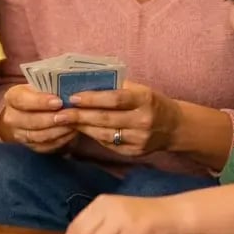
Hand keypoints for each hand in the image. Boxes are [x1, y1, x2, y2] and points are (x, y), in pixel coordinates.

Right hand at [0, 84, 75, 152]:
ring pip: (39, 136)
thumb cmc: (39, 95)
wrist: (29, 112)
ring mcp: (19, 134)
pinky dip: (60, 140)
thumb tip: (66, 92)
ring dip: (58, 131)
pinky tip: (71, 133)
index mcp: (12, 97)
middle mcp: (11, 117)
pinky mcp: (30, 146)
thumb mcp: (40, 86)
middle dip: (52, 119)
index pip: (23, 100)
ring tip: (73, 124)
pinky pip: (46, 146)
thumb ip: (49, 89)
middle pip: (31, 121)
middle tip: (68, 116)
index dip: (40, 102)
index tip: (58, 102)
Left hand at [60, 83, 181, 156]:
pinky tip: (81, 130)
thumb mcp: (140, 89)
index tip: (73, 97)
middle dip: (80, 116)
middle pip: (106, 119)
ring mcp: (140, 139)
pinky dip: (93, 137)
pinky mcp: (135, 152)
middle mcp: (143, 120)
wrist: (174, 127)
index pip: (115, 99)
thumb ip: (116, 86)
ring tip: (65, 121)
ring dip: (83, 128)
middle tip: (59, 113)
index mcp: (145, 99)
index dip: (93, 98)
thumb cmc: (150, 102)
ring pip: (105, 134)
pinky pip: (109, 145)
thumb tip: (84, 81)